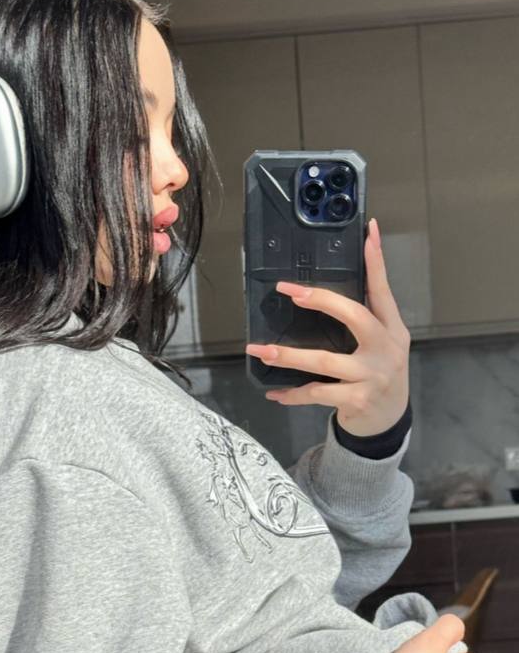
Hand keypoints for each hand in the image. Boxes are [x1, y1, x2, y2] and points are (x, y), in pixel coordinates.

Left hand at [245, 218, 410, 437]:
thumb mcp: (383, 343)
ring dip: (288, 356)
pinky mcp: (357, 399)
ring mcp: (372, 376)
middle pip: (354, 315)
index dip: (376, 261)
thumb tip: (339, 284)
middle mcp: (386, 348)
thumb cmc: (379, 374)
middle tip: (289, 291)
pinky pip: (317, 393)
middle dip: (320, 300)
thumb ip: (367, 315)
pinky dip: (293, 394)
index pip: (383, 289)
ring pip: (324, 361)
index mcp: (392, 329)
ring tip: (260, 350)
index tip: (368, 231)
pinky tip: (275, 392)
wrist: (389, 421)